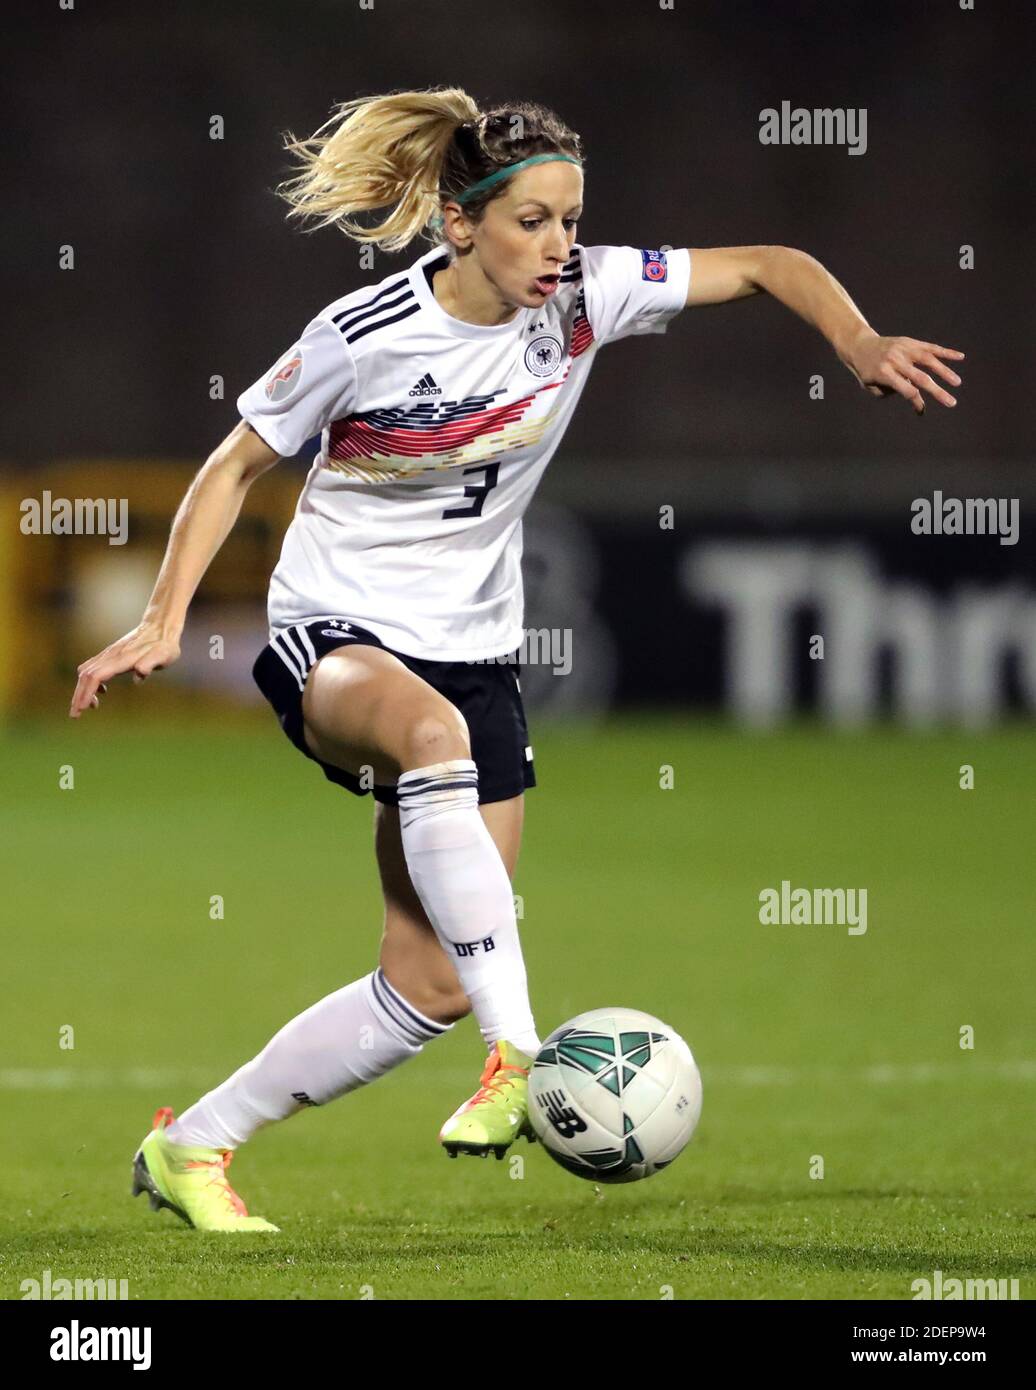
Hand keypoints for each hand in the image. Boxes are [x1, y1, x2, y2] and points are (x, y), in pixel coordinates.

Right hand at [70, 620, 181, 717]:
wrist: (160, 627)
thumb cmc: (164, 644)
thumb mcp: (164, 654)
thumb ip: (152, 662)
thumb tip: (140, 672)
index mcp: (122, 658)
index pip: (96, 676)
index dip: (87, 692)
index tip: (82, 708)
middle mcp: (111, 655)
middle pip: (87, 676)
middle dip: (79, 695)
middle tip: (75, 715)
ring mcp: (109, 654)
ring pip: (87, 672)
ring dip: (82, 690)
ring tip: (86, 707)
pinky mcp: (111, 655)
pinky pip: (93, 668)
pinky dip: (90, 682)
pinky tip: (102, 692)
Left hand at [840, 329, 963, 414]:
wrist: (860, 346)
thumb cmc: (868, 372)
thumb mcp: (873, 386)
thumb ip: (894, 392)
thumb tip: (917, 400)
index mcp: (884, 373)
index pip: (905, 389)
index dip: (915, 401)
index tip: (922, 411)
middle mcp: (895, 360)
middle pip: (920, 377)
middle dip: (937, 391)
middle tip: (952, 403)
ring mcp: (904, 349)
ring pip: (929, 360)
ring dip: (945, 372)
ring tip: (957, 382)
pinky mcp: (911, 342)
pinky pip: (931, 347)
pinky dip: (946, 352)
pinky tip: (960, 357)